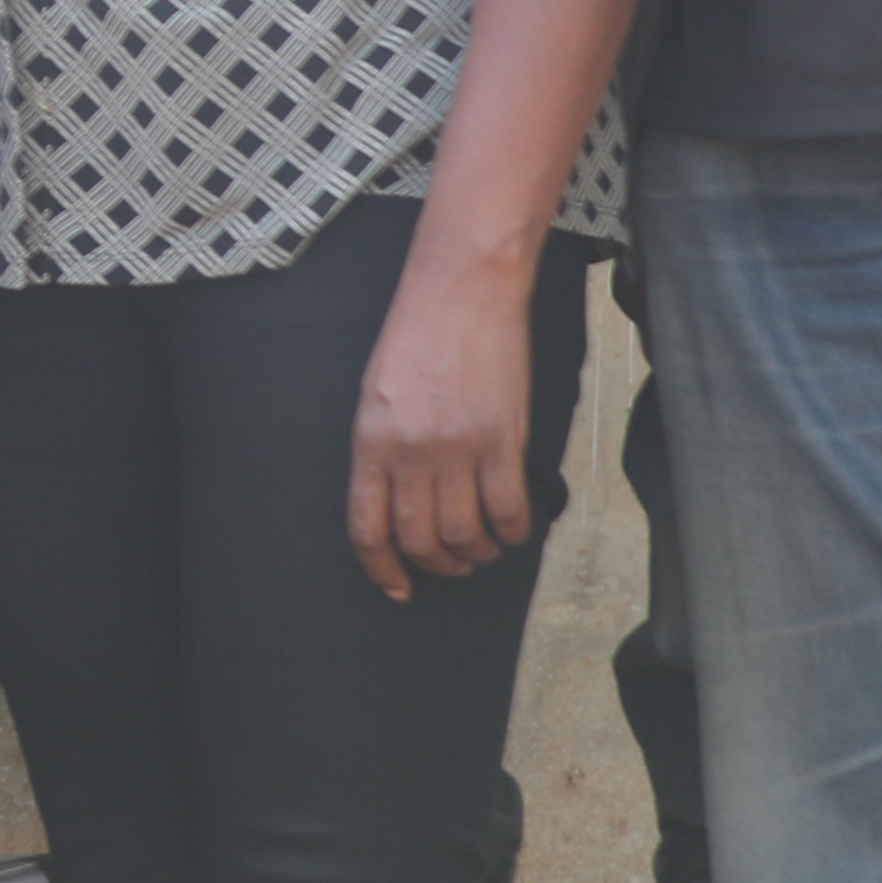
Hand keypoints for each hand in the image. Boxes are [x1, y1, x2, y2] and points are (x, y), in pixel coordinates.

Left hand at [343, 260, 544, 602]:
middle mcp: (411, 453)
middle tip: (450, 566)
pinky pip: (510, 511)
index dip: (382, 568)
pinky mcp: (504, 441)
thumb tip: (396, 503)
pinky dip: (513, 533)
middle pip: (421, 540)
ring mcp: (459, 449)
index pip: (368, 528)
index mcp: (370, 442)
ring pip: (467, 535)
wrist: (462, 294)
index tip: (397, 588)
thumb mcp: (376, 396)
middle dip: (436, 566)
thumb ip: (382, 450)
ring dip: (476, 554)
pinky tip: (513, 531)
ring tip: (482, 548)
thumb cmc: (416, 339)